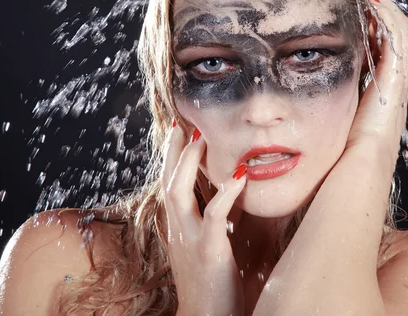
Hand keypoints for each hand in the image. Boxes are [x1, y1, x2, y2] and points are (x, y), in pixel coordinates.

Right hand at [161, 125, 247, 315]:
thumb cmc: (211, 283)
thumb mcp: (208, 245)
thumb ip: (212, 220)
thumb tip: (225, 195)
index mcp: (178, 227)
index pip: (169, 185)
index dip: (171, 158)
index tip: (179, 133)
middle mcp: (177, 229)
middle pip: (167, 181)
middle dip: (174, 151)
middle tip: (183, 124)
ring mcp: (189, 239)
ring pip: (178, 192)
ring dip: (189, 163)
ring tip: (202, 138)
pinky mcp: (208, 251)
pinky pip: (213, 215)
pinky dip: (226, 193)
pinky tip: (239, 175)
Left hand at [252, 0, 407, 314]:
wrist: (328, 241)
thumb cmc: (306, 217)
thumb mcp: (289, 181)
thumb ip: (277, 165)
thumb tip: (248, 160)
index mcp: (354, 136)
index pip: (362, 87)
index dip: (358, 57)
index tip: (337, 30)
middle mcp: (374, 123)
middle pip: (382, 66)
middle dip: (374, 33)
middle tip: (360, 1)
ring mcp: (385, 118)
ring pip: (396, 56)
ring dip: (385, 23)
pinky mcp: (387, 114)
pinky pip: (398, 58)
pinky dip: (392, 29)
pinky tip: (375, 4)